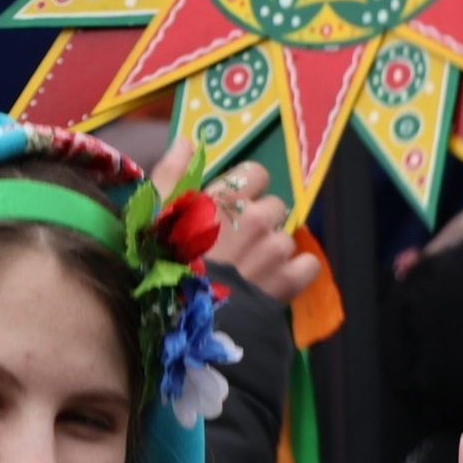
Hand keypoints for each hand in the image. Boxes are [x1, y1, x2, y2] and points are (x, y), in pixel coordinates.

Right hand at [149, 139, 320, 302]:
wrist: (182, 320)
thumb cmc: (162, 264)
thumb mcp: (155, 214)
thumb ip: (172, 174)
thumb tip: (187, 142)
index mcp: (226, 198)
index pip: (257, 174)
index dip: (245, 191)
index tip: (231, 208)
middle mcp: (256, 218)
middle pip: (274, 207)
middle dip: (260, 222)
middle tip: (238, 245)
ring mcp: (275, 250)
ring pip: (285, 239)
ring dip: (272, 251)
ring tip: (249, 271)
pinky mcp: (288, 280)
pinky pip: (308, 265)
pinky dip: (294, 273)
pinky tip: (274, 282)